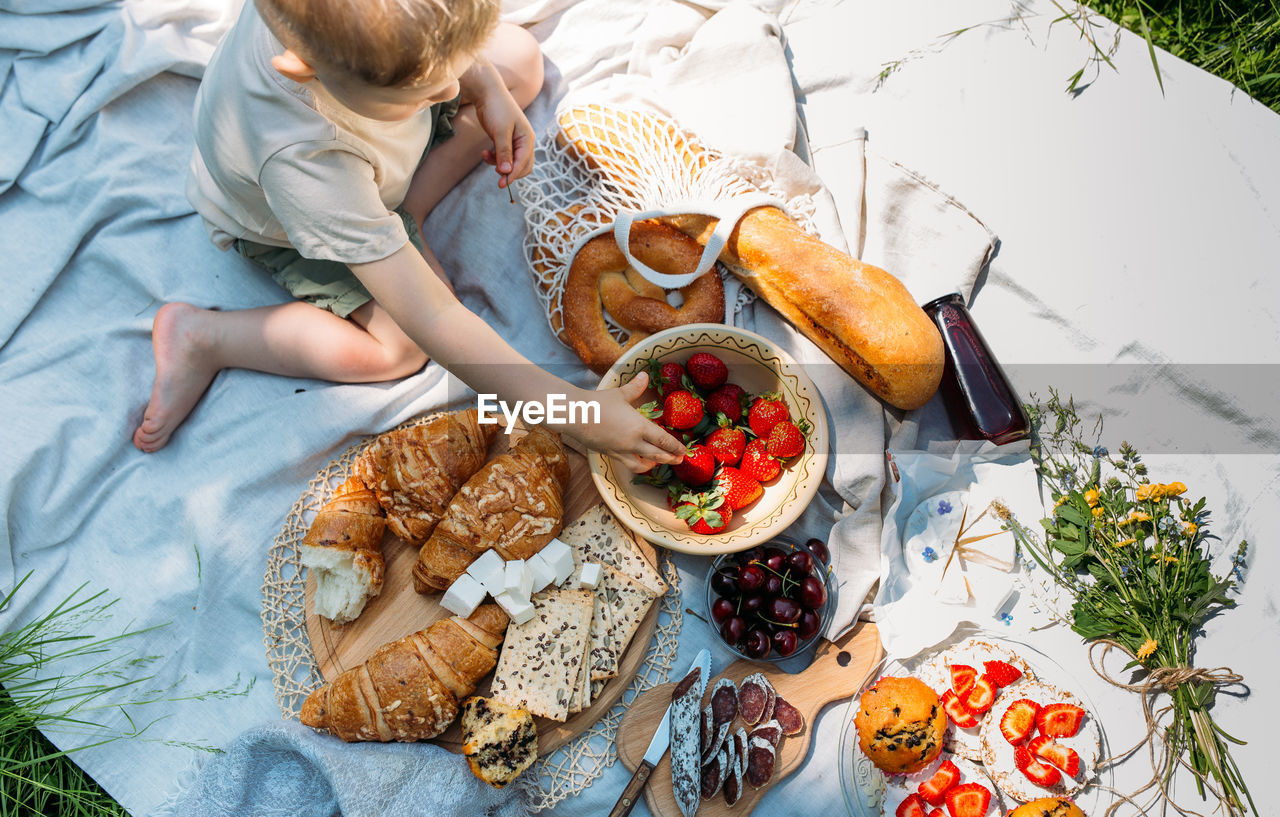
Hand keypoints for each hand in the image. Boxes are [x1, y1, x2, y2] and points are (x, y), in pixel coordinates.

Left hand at [471, 76, 534, 189]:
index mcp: (527, 138)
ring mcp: (515, 141)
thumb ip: (504, 152)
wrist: (487, 93)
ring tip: (486, 157)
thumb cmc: (496, 109)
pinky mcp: (505, 140)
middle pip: (523, 166)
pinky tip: (485, 153)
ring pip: (512, 163)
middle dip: (509, 172)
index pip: (524, 163)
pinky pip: (504, 157)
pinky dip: (495, 158)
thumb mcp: (500, 131)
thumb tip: (506, 172)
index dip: (513, 175)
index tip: (501, 184)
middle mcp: (524, 141)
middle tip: (495, 178)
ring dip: (500, 165)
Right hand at [567, 372, 685, 472]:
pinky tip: (638, 461)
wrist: (575, 415)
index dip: (675, 446)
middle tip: (679, 459)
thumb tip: (645, 375)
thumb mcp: (619, 394)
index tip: (684, 450)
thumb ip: (635, 387)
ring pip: (642, 465)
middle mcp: (632, 443)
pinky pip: (627, 464)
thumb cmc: (598, 403)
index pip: (663, 440)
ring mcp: (621, 451)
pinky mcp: (609, 454)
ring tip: (659, 462)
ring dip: (653, 465)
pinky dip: (637, 465)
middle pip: (657, 455)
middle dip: (670, 458)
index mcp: (639, 427)